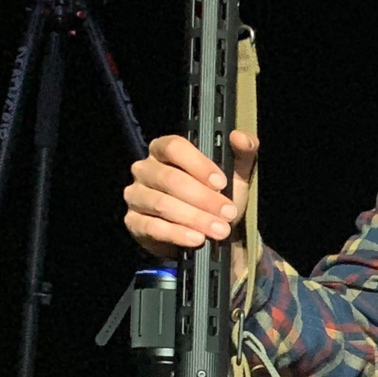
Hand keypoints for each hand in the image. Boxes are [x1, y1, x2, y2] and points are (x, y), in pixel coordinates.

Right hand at [125, 131, 255, 283]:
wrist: (208, 233)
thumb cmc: (217, 196)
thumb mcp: (235, 174)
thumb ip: (243, 152)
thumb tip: (240, 137)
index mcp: (164, 150)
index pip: (173, 147)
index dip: (197, 164)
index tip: (221, 183)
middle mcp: (145, 169)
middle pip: (170, 178)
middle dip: (203, 198)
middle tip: (228, 213)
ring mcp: (136, 195)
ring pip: (162, 204)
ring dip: (195, 218)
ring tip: (219, 230)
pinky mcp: (134, 222)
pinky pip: (152, 227)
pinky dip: (178, 234)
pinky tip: (196, 239)